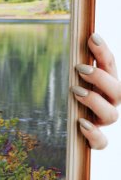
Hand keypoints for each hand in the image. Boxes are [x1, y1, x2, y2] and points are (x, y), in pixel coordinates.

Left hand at [72, 33, 119, 149]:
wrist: (64, 126)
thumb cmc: (69, 96)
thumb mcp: (71, 77)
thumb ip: (77, 62)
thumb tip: (79, 38)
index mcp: (105, 85)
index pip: (111, 66)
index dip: (104, 52)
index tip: (92, 37)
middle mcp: (109, 104)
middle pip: (119, 92)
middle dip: (101, 78)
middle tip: (80, 68)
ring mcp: (102, 122)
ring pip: (111, 115)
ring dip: (94, 101)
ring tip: (75, 91)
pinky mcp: (94, 140)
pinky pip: (101, 142)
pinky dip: (93, 134)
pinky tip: (80, 123)